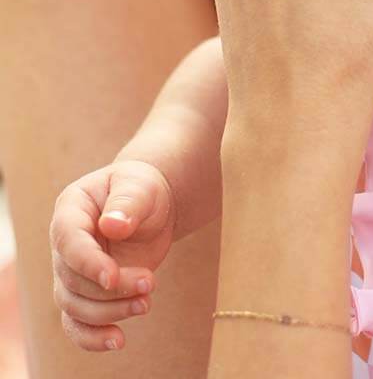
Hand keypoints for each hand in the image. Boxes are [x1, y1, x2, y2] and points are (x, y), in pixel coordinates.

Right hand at [49, 159, 174, 351]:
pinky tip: (117, 341)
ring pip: (76, 305)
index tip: (112, 278)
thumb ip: (127, 203)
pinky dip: (93, 337)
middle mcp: (64, 244)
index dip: (88, 263)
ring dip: (110, 312)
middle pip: (74, 280)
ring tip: (146, 303)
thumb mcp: (140, 186)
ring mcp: (72, 271)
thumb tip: (112, 226)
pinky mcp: (87, 292)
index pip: (69, 242)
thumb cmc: (143, 188)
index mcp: (71, 210)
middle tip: (149, 283)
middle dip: (112, 289)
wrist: (152, 205)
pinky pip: (77, 322)